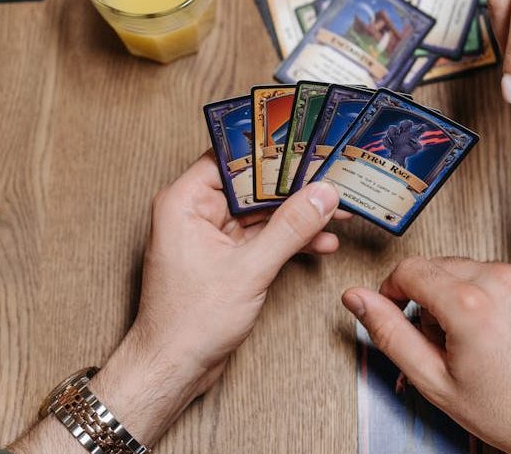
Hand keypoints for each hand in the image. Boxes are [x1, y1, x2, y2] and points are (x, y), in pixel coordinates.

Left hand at [92, 154, 345, 443]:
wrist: (174, 369)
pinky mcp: (225, 259)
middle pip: (252, 184)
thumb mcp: (249, 269)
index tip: (306, 141)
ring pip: (262, 212)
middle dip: (294, 186)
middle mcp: (194, 212)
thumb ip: (290, 228)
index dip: (270, 149)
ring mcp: (211, 236)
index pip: (231, 157)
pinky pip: (262, 237)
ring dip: (298, 215)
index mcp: (184, 202)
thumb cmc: (188, 323)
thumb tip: (322, 196)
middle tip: (331, 177)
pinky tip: (321, 241)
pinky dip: (289, 239)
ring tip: (337, 213)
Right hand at [343, 257, 510, 453]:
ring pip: (481, 268)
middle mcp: (506, 281)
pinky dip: (507, 295)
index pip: (411, 269)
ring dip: (472, 293)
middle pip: (444, 266)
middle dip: (435, 296)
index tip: (397, 305)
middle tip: (446, 339)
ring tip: (484, 338)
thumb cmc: (510, 412)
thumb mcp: (434, 381)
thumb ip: (390, 333)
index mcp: (470, 304)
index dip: (395, 289)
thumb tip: (358, 299)